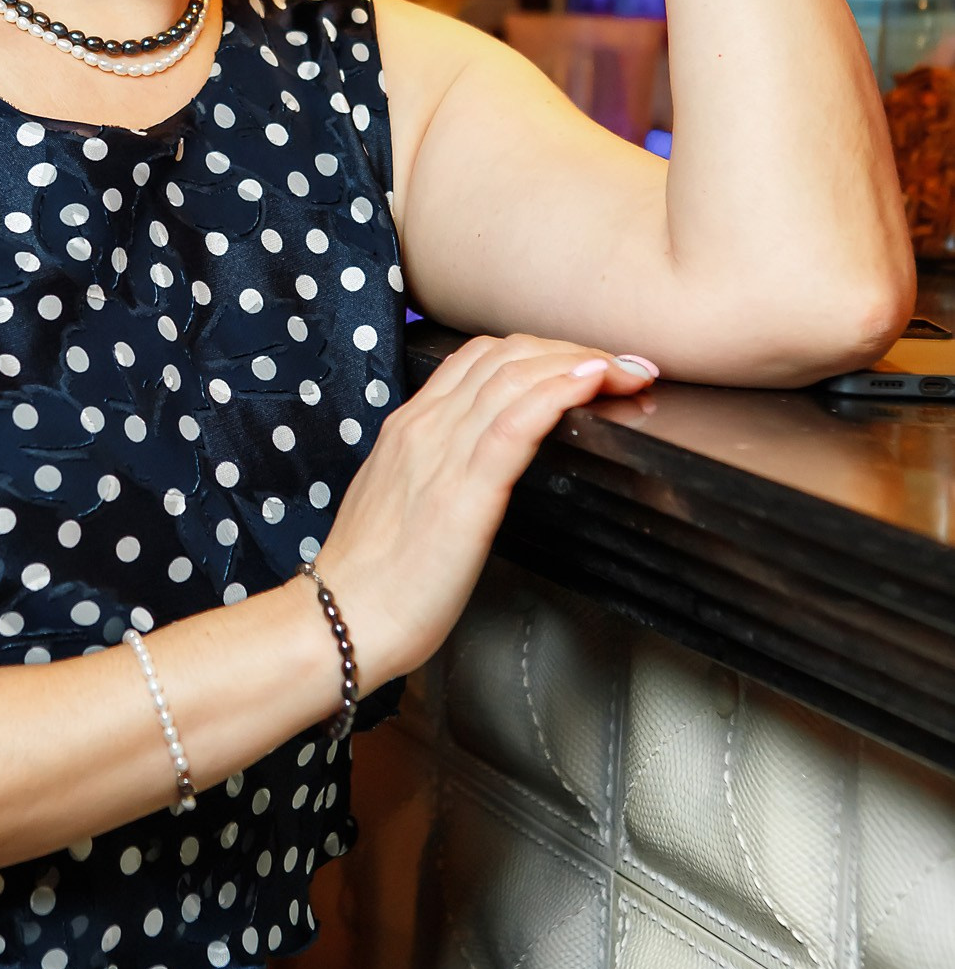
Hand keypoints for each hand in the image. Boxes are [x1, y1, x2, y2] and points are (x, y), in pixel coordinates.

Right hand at [312, 334, 657, 685]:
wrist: (342, 619)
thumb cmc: (375, 579)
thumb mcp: (402, 503)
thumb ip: (437, 473)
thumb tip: (482, 470)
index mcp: (410, 428)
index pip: (478, 358)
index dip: (539, 352)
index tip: (583, 365)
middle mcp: (424, 428)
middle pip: (506, 355)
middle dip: (571, 350)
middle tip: (622, 366)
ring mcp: (441, 455)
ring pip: (516, 376)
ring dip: (581, 363)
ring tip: (626, 372)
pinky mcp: (463, 493)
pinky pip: (515, 424)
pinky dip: (559, 392)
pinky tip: (592, 383)